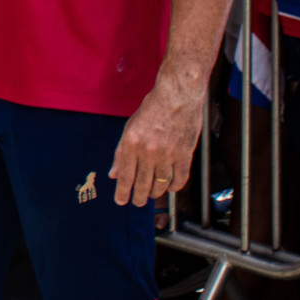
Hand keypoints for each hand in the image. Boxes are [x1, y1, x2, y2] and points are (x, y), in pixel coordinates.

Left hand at [110, 72, 203, 204]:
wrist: (177, 96)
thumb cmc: (152, 109)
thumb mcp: (129, 128)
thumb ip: (121, 153)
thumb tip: (114, 173)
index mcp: (132, 144)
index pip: (125, 176)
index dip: (122, 192)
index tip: (121, 201)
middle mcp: (149, 152)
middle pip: (143, 184)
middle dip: (139, 197)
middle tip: (138, 202)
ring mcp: (168, 154)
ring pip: (161, 184)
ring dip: (156, 192)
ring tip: (152, 194)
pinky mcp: (185, 154)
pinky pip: (180, 179)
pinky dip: (175, 186)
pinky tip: (170, 187)